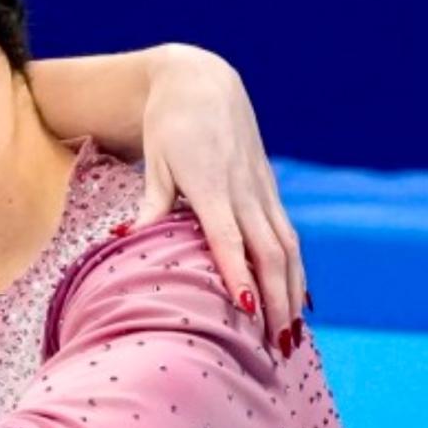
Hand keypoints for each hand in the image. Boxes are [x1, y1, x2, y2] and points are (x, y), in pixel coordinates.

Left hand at [134, 44, 306, 349]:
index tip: (246, 308)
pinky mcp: (269, 189)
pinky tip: (300, 299)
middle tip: (275, 344)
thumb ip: (152, 204)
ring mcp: (262, 190)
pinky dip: (296, 269)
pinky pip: (288, 234)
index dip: (237, 273)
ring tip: (291, 334)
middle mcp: (245, 191)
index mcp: (213, 187)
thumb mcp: (156, 162)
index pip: (228, 239)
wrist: (201, 83)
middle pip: (268, 252)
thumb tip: (127, 237)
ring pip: (286, 247)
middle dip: (276, 298)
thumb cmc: (169, 127)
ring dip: (292, 291)